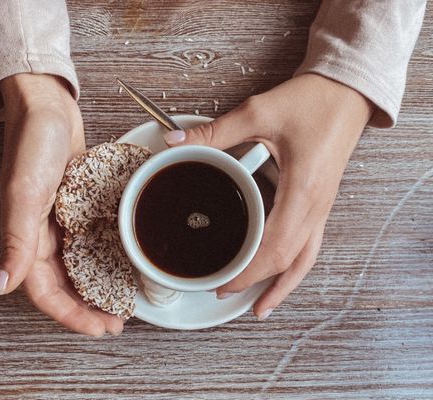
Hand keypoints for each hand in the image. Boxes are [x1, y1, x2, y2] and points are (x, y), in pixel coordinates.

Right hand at [0, 74, 122, 335]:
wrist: (48, 107)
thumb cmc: (34, 142)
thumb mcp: (25, 191)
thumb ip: (15, 239)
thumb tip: (1, 286)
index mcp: (26, 236)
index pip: (46, 292)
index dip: (70, 315)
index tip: (99, 329)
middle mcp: (43, 234)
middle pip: (65, 286)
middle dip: (88, 309)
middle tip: (116, 323)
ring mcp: (61, 222)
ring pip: (78, 268)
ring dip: (97, 288)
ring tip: (121, 303)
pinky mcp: (77, 207)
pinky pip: (90, 242)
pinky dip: (103, 258)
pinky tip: (121, 265)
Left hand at [163, 73, 372, 319]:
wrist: (346, 93)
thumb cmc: (312, 102)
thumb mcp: (259, 113)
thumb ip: (215, 132)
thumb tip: (175, 142)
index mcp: (303, 190)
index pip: (274, 247)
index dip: (248, 271)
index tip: (224, 282)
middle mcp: (317, 206)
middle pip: (289, 261)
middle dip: (257, 282)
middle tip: (226, 292)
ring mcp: (322, 207)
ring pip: (305, 259)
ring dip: (283, 285)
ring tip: (262, 305)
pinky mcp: (321, 202)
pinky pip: (310, 244)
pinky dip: (294, 264)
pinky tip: (281, 270)